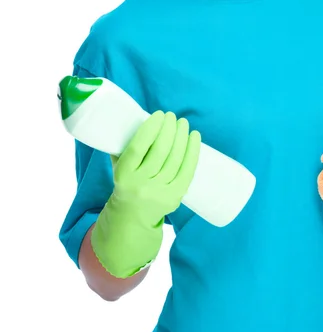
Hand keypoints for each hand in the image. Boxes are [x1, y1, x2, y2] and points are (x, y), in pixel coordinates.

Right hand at [92, 110, 200, 276]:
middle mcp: (140, 185)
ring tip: (183, 123)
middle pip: (160, 151)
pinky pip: (187, 170)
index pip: (138, 147)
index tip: (159, 114)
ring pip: (175, 159)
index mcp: (123, 175)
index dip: (151, 128)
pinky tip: (194, 137)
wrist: (131, 217)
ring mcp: (159, 192)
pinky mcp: (175, 197)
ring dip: (182, 137)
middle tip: (172, 116)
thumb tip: (137, 118)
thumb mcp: (119, 167)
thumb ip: (124, 146)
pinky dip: (193, 152)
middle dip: (169, 129)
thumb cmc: (127, 182)